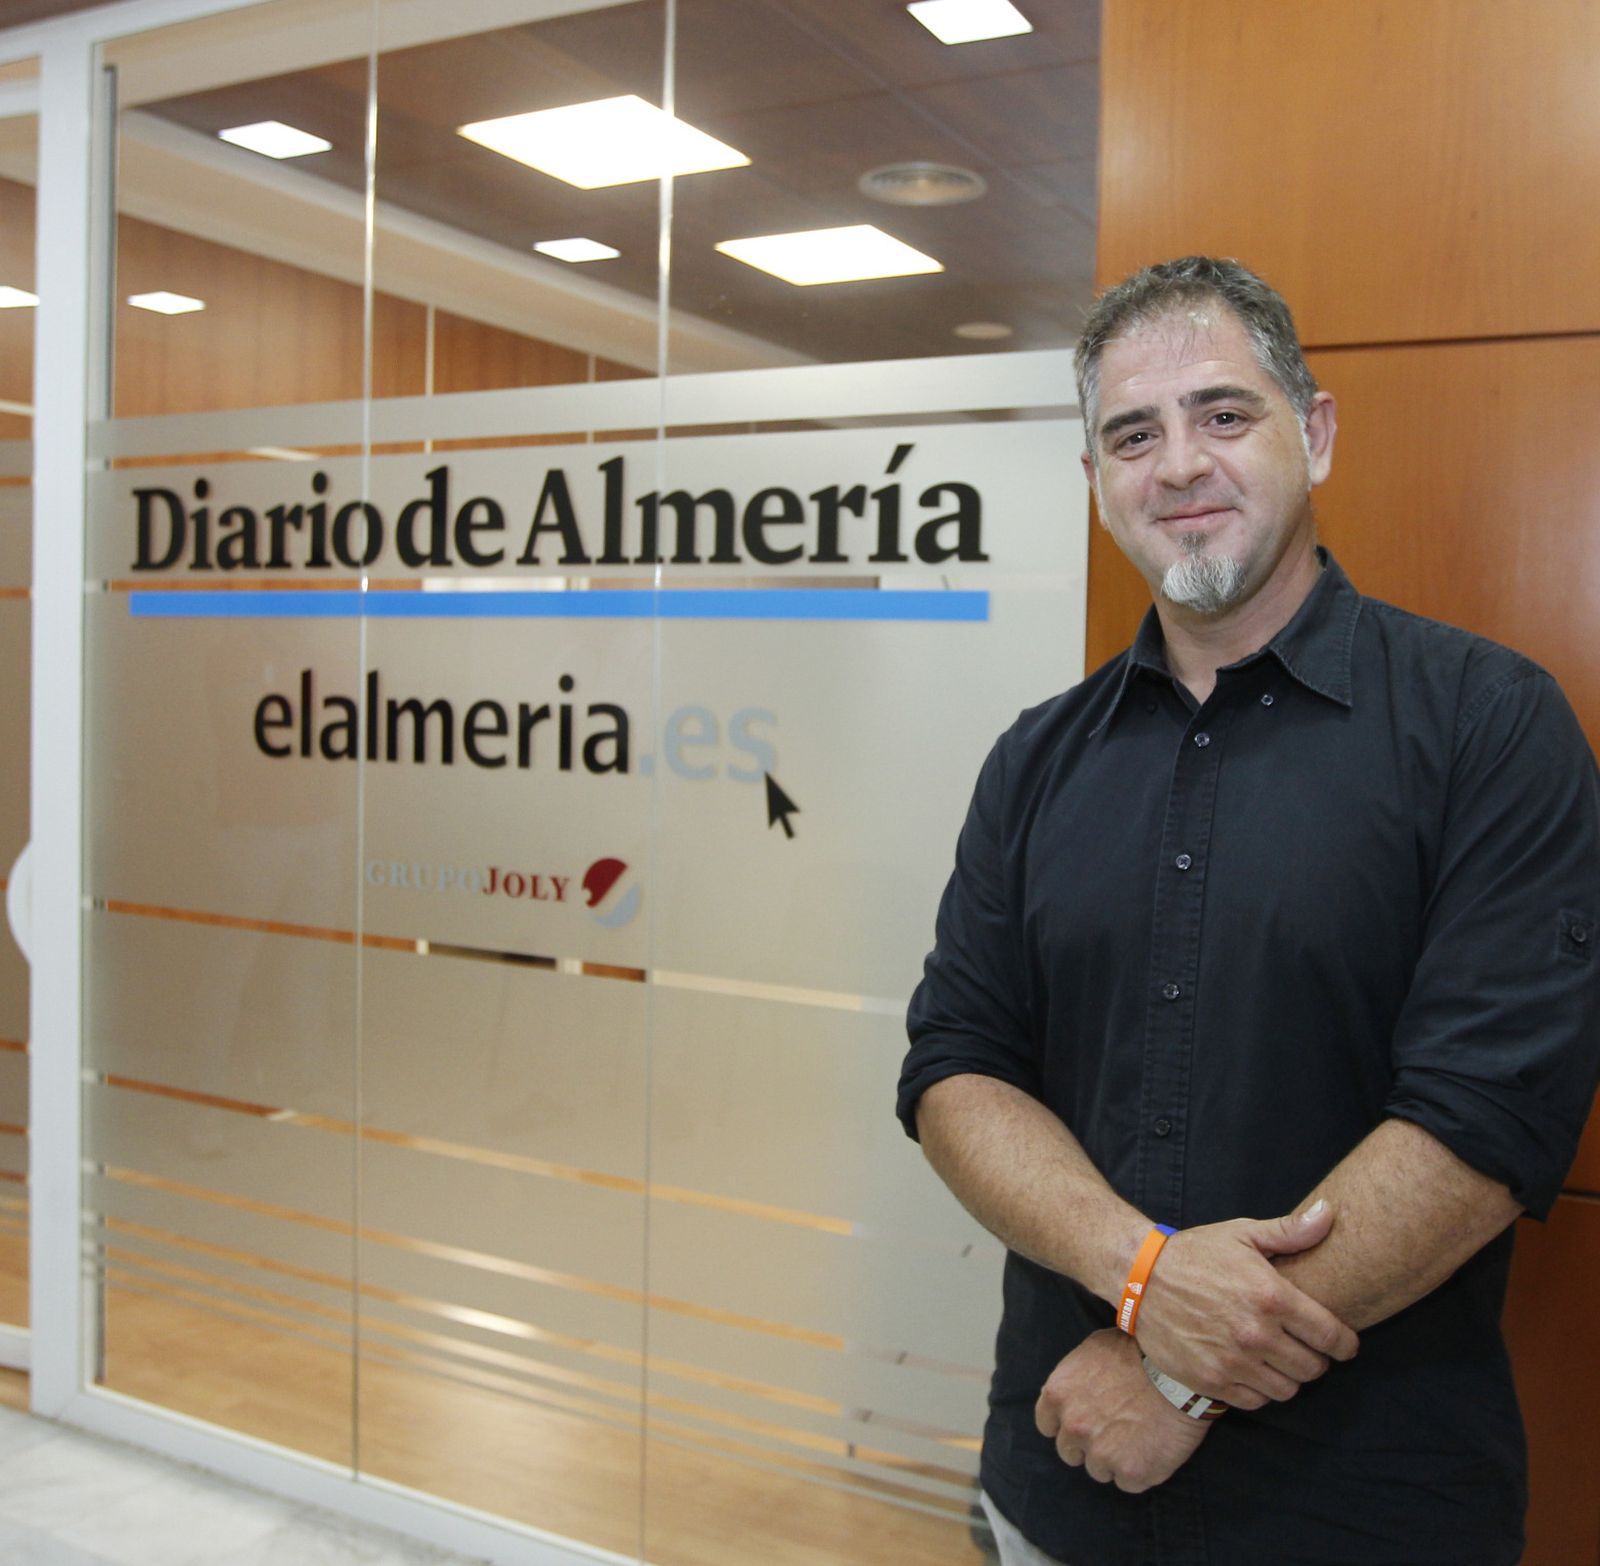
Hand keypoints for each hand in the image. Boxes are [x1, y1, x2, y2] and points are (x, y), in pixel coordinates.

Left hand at [1033, 1329, 1209, 1492]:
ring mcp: (1101, 1453)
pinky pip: (1129, 1483)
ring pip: (1099, 1470)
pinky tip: (1153, 1449)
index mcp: (1058, 1394)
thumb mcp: (1093, 1351)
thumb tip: (1073, 1390)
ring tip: (1138, 1437)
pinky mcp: (1130, 1472)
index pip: (1047, 1425)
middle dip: (1088, 1445)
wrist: (1177, 1370)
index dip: (1065, 1425)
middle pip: (1070, 1452)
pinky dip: (1140, 1471)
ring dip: (1114, 1460)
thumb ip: (1076, 1377)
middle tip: (1114, 1432)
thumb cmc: (1138, 1352)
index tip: (1082, 1424)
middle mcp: (1074, 1427)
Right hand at [1133, 1199, 1358, 1409]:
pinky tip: (1251, 1368)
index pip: (1332, 1337)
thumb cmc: (1196, 1253)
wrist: (1139, 1276)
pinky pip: (1256, 1401)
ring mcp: (1233, 1362)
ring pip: (1288, 1389)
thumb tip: (1330, 1212)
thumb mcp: (1242, 1233)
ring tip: (1277, 1357)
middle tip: (1304, 1346)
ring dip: (1288, 1376)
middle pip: (1314, 1368)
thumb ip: (1291, 1231)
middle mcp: (1256, 1334)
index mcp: (1271, 1296)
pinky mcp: (1211, 1381)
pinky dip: (1259, 1389)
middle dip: (1316, 1358)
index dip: (1345, 1343)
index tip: (1343, 1343)